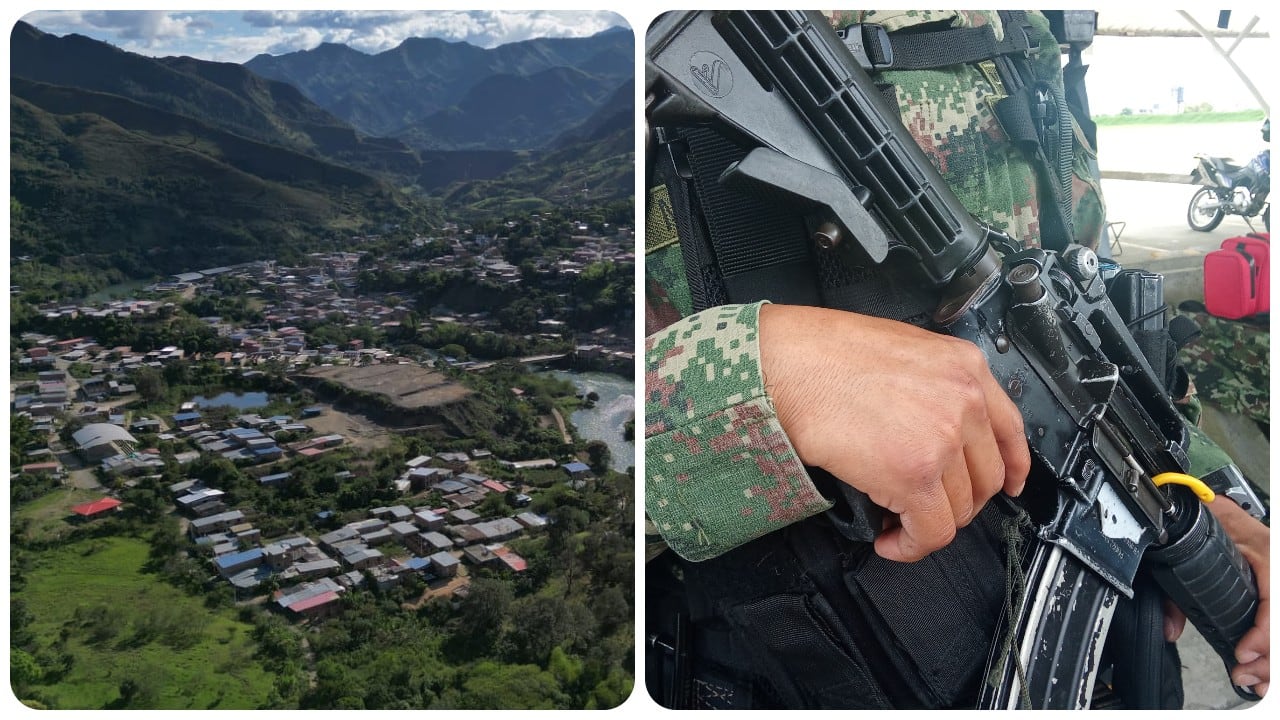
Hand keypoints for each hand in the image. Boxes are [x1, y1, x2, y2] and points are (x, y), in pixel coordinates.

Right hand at [759, 304, 1029, 562]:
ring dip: (928, 524)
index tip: (1010, 484)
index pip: (1011, 428)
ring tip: (895, 521)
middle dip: (957, 501)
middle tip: (924, 504)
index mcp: (962, 366)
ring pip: (960, 510)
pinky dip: (910, 546)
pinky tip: (889, 539)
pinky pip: (930, 532)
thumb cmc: (819, 355)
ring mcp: (943, 438)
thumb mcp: (897, 351)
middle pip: (987, 477)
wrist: (783, 366)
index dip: (1012, 466)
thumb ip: (930, 385)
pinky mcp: (914, 476)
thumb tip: (928, 426)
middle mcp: (963, 400)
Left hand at [1165, 497, 1269, 696]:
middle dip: (1270, 659)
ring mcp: (1275, 580)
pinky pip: (1276, 623)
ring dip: (1274, 662)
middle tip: (1246, 677)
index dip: (1264, 634)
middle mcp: (1276, 570)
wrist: (1212, 506)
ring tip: (1256, 682)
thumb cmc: (1207, 521)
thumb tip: (1170, 629)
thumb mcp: (1189, 546)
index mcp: (1266, 553)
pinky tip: (1264, 675)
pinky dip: (1272, 652)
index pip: (1274, 601)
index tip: (1242, 653)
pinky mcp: (1271, 592)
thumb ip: (1175, 589)